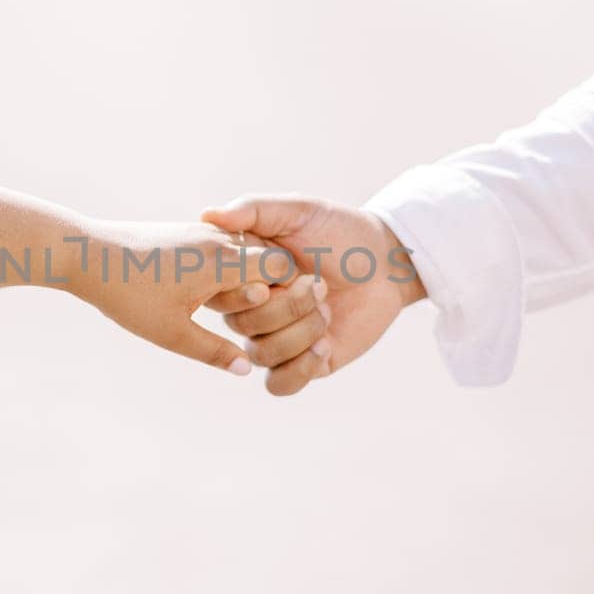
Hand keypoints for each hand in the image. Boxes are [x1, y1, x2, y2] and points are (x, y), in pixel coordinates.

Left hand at [70, 219, 291, 376]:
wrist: (85, 254)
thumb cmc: (127, 295)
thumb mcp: (171, 333)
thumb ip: (214, 352)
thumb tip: (248, 369)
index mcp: (222, 262)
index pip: (281, 267)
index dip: (290, 293)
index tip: (285, 318)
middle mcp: (218, 241)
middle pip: (269, 257)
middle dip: (274, 286)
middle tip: (269, 317)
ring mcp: (202, 233)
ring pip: (245, 250)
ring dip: (249, 277)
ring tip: (239, 307)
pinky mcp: (186, 233)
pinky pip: (223, 247)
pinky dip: (229, 268)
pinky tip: (215, 292)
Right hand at [201, 195, 424, 395]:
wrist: (386, 263)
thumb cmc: (340, 231)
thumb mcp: (297, 210)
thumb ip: (253, 209)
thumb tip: (207, 215)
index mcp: (244, 274)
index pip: (220, 293)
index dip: (249, 287)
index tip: (284, 268)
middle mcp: (253, 308)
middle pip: (242, 325)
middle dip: (287, 306)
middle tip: (319, 284)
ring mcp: (276, 338)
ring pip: (260, 355)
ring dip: (300, 333)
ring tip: (327, 311)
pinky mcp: (301, 364)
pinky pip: (279, 384)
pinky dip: (300, 368)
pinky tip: (324, 345)